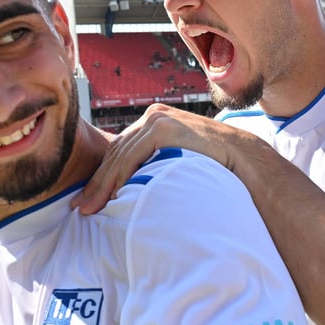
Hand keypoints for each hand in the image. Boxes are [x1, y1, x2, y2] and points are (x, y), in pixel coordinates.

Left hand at [72, 104, 237, 213]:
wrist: (244, 160)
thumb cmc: (215, 167)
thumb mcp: (179, 161)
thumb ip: (157, 164)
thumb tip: (137, 189)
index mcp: (154, 123)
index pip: (120, 151)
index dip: (102, 176)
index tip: (89, 200)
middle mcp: (152, 117)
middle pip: (115, 152)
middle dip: (97, 182)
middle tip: (81, 208)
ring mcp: (158, 120)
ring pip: (119, 156)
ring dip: (102, 184)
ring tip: (90, 208)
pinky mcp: (163, 128)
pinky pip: (132, 156)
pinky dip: (118, 177)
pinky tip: (110, 197)